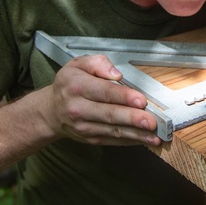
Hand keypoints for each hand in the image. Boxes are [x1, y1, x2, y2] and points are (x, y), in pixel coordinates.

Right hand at [36, 55, 161, 146]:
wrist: (51, 111)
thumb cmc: (69, 84)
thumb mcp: (77, 64)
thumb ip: (97, 63)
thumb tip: (116, 74)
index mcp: (77, 87)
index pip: (104, 92)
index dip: (124, 97)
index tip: (141, 100)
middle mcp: (79, 109)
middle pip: (109, 114)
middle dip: (132, 119)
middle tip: (151, 121)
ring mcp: (84, 127)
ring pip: (113, 131)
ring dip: (136, 134)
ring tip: (154, 136)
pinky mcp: (90, 139)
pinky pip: (112, 141)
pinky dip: (130, 141)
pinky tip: (145, 140)